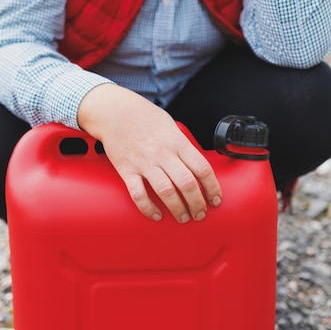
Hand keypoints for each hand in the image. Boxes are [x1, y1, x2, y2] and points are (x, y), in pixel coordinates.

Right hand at [77, 83, 221, 222]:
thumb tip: (196, 166)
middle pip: (187, 183)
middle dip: (197, 203)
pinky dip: (148, 208)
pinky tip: (157, 215)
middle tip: (200, 214)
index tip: (216, 200)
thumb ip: (183, 146)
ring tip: (183, 218)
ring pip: (166, 191)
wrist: (114, 111)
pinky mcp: (126, 170)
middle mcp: (163, 153)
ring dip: (178, 209)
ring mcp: (144, 162)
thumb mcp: (171, 126)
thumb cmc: (144, 117)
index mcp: (177, 142)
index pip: (202, 168)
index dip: (212, 188)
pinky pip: (138, 194)